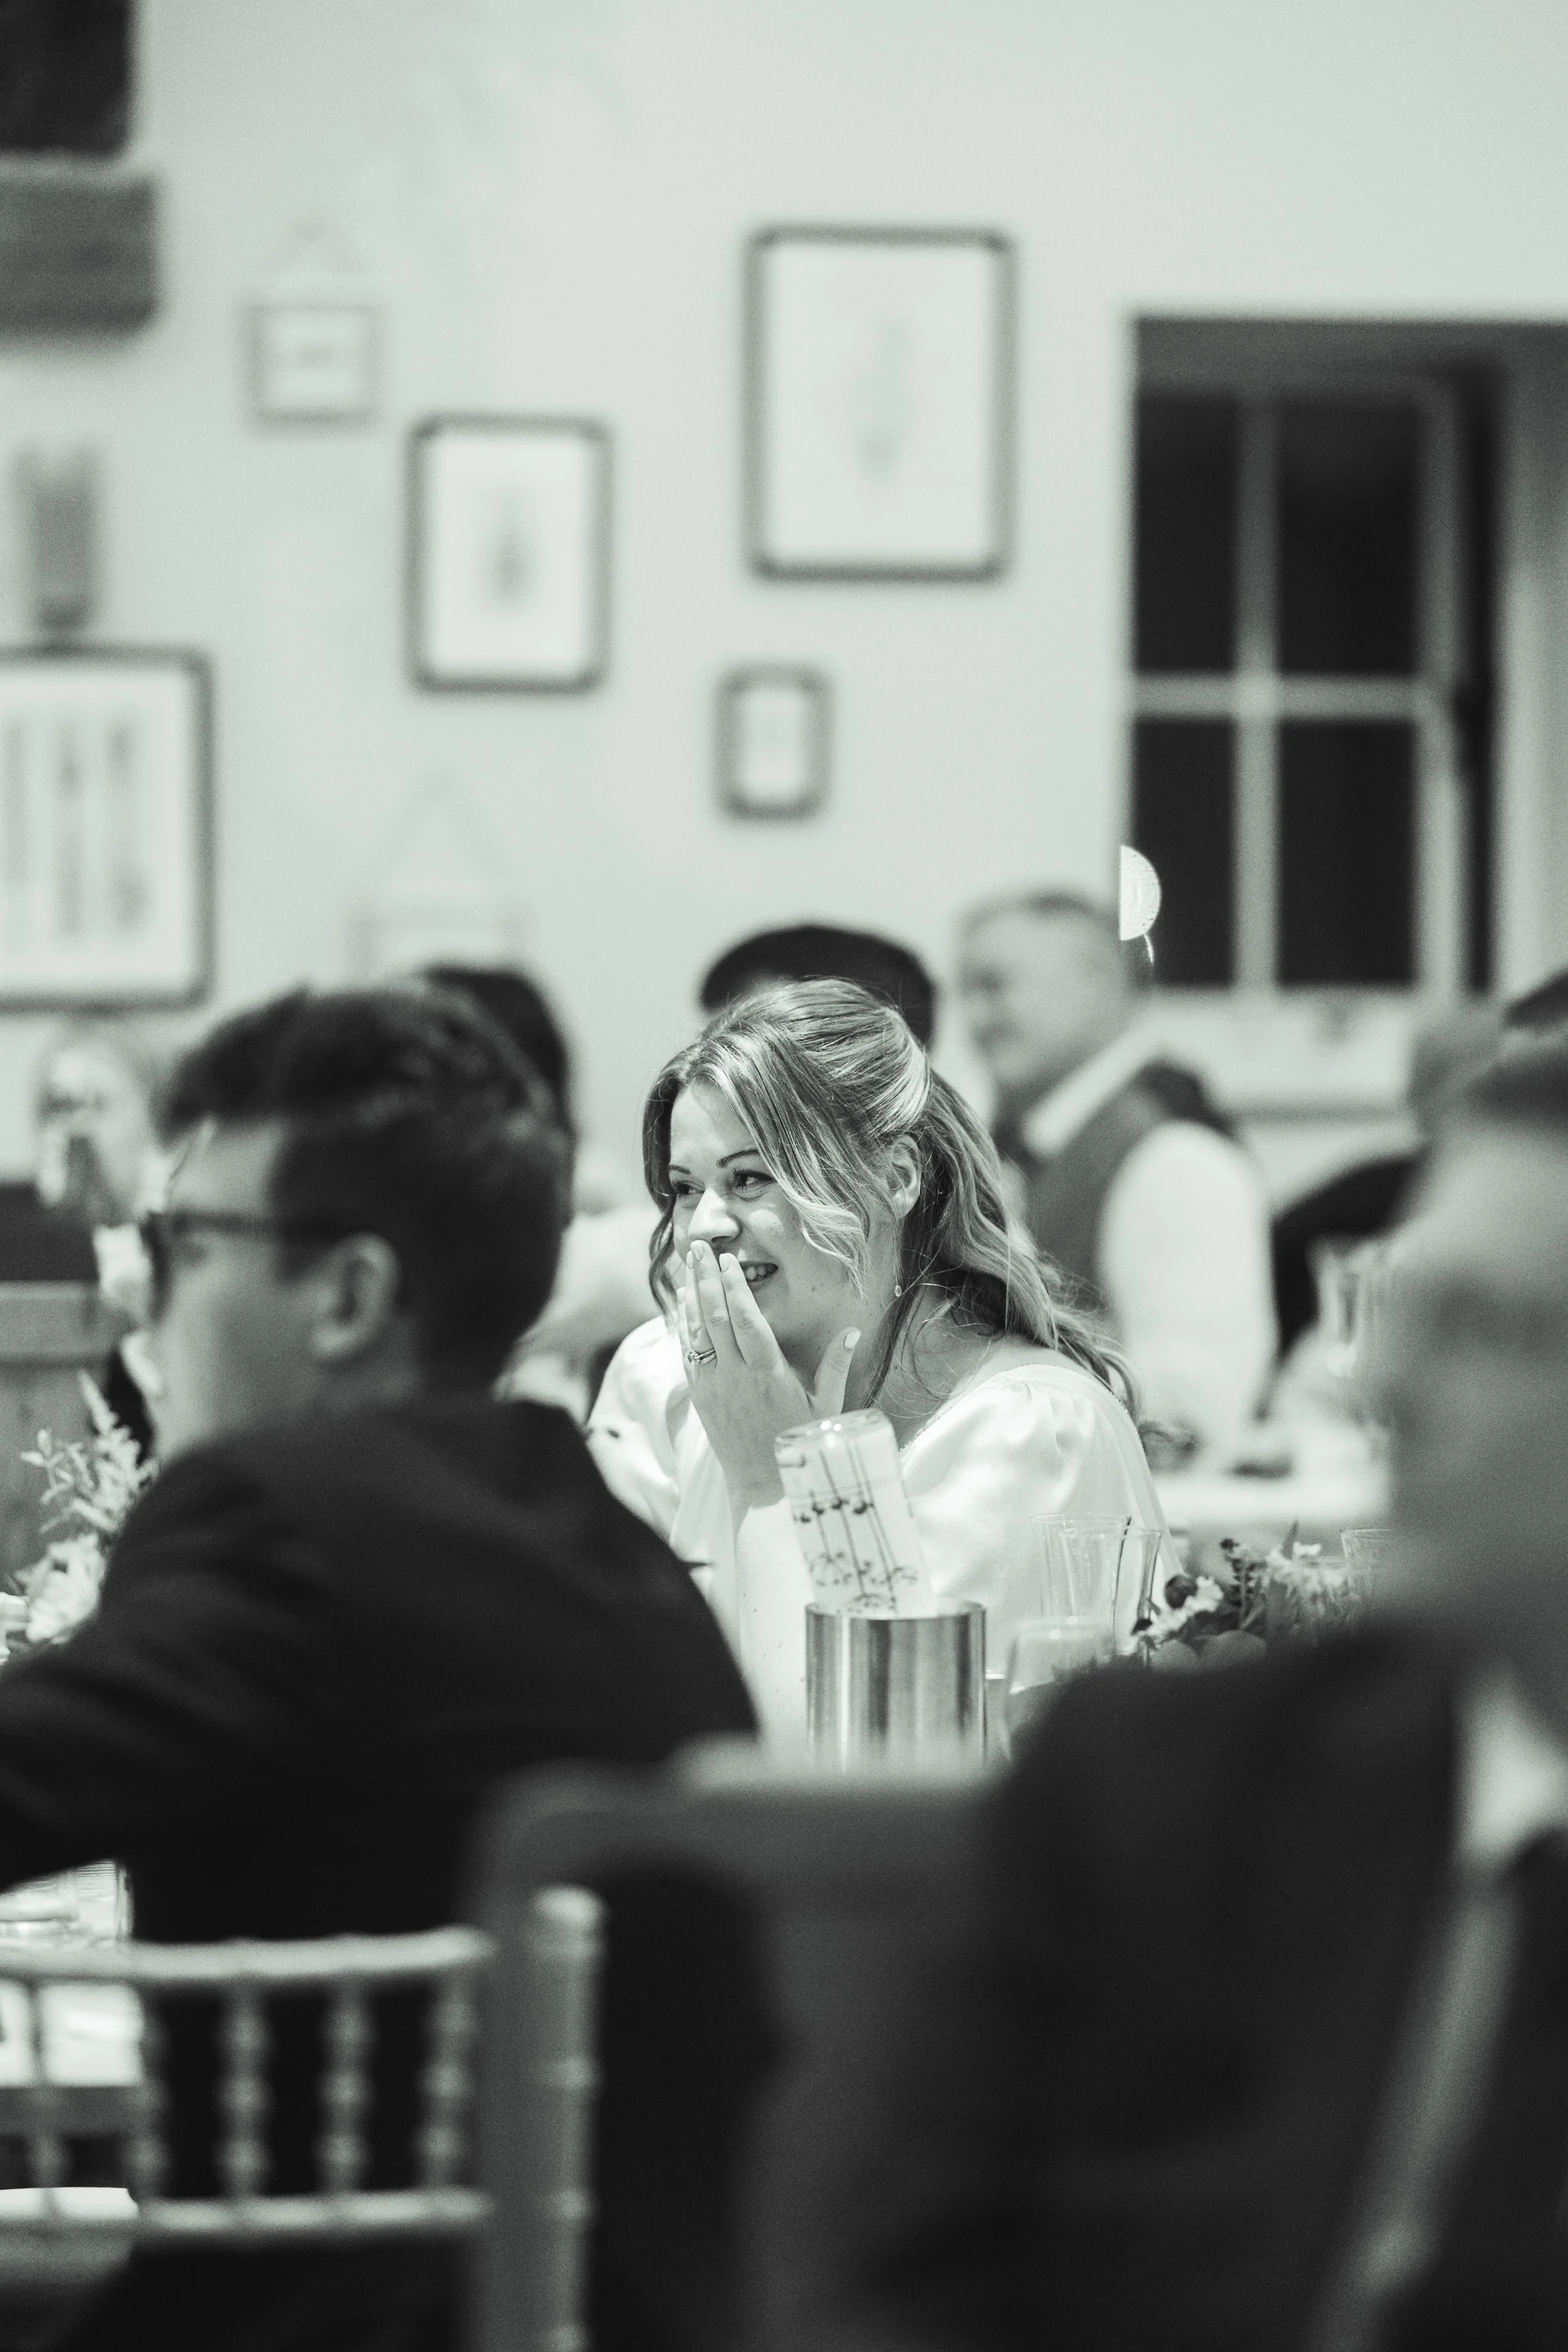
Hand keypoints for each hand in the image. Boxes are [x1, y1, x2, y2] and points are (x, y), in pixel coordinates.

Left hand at [680, 1239, 858, 1510]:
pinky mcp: (701, 1396)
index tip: (729, 1261)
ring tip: (688, 1261)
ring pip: (697, 1331)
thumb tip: (853, 1331)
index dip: (736, 1289)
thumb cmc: (801, 1443)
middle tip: (700, 1245)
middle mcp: (736, 1377)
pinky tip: (684, 1301)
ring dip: (692, 1294)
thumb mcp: (827, 1407)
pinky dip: (684, 1323)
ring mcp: (715, 1386)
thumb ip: (836, 1366)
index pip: (747, 1322)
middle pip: (716, 1318)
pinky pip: (688, 1352)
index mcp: (769, 1375)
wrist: (764, 1487)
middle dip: (707, 1278)